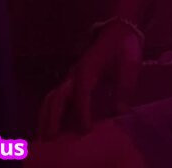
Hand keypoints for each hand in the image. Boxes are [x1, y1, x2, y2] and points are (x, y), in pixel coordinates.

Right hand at [37, 22, 143, 138]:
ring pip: (52, 98)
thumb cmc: (124, 47)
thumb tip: (119, 112)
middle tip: (50, 141)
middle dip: (53, 118)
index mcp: (89, 68)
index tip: (85, 131)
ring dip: (46, 117)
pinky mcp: (72, 82)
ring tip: (42, 139)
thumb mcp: (130, 64)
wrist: (118, 30)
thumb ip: (125, 87)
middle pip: (58, 96)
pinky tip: (50, 130)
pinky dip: (50, 114)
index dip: (82, 112)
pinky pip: (56, 99)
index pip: (81, 93)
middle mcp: (75, 74)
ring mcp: (71, 77)